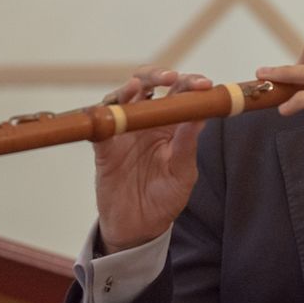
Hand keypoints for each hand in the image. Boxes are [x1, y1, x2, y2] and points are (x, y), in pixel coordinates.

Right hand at [93, 67, 211, 253]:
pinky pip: (100, 125)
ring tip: (140, 86)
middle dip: (158, 75)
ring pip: (123, 97)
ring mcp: (124, 131)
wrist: (138, 227)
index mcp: (172, 125)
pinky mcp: (104, 147)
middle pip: (149, 86)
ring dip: (131, 88)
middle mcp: (147, 121)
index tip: (203, 85)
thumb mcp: (183, 173)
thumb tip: (201, 114)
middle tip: (170, 77)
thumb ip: (188, 144)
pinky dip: (104, 114)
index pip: (180, 94)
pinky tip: (112, 109)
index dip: (191, 84)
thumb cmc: (166, 198)